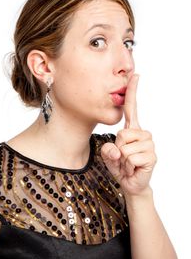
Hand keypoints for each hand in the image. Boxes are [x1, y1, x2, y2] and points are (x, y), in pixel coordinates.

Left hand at [101, 74, 156, 196]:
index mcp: (132, 129)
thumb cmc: (119, 166)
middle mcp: (142, 133)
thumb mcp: (108, 156)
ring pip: (125, 147)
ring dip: (122, 159)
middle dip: (117, 148)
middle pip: (121, 134)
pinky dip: (127, 166)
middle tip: (123, 157)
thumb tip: (117, 149)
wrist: (130, 183)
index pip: (132, 108)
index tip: (136, 75)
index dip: (133, 92)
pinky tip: (133, 168)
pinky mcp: (151, 156)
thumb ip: (107, 150)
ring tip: (128, 163)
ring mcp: (148, 144)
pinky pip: (130, 158)